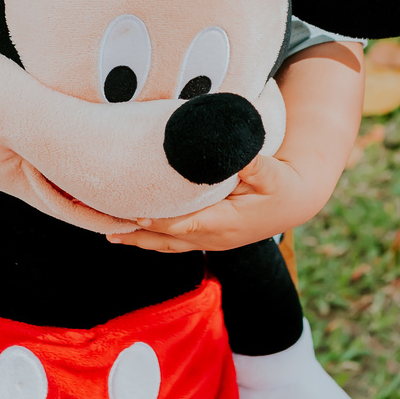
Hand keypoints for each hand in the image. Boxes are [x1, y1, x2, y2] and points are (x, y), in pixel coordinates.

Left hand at [106, 148, 323, 252]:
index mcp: (224, 223)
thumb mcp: (272, 173)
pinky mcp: (206, 237)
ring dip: (139, 240)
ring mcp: (209, 241)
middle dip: (137, 233)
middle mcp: (212, 238)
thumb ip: (252, 164)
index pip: (183, 224)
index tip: (133, 212)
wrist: (294, 202)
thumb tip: (235, 153)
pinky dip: (151, 238)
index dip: (158, 220)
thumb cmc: (281, 184)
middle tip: (105, 225)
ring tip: (109, 235)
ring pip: (167, 244)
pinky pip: (173, 242)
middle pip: (167, 239)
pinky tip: (132, 233)